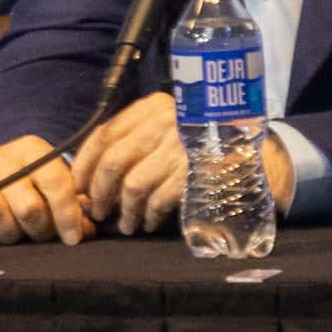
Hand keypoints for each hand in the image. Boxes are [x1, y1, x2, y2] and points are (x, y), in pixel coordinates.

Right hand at [0, 133, 92, 244]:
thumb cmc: (31, 185)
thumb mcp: (54, 187)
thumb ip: (73, 206)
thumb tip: (86, 230)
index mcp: (31, 149)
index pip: (55, 182)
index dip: (67, 214)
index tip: (73, 238)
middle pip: (27, 206)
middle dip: (39, 230)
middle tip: (41, 235)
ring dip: (9, 233)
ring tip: (14, 233)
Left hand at [70, 92, 184, 236]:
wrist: (253, 150)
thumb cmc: (197, 142)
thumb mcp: (164, 127)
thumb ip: (130, 142)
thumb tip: (86, 180)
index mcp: (153, 107)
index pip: (103, 134)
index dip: (85, 165)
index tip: (79, 185)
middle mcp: (167, 122)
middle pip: (113, 161)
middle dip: (99, 192)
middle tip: (97, 210)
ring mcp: (183, 148)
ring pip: (133, 185)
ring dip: (124, 211)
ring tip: (125, 224)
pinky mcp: (197, 173)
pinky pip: (159, 200)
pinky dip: (149, 216)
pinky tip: (148, 223)